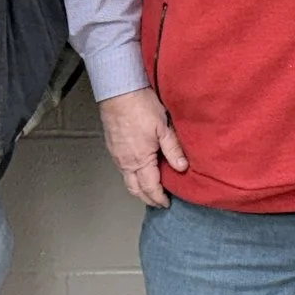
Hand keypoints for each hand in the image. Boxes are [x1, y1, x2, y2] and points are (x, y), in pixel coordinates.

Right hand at [97, 88, 186, 208]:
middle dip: (147, 198)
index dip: (159, 197)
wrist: (118, 91)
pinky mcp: (112, 147)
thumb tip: (182, 168)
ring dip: (138, 189)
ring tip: (149, 190)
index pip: (150, 187)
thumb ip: (173, 150)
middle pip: (135, 189)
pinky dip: (130, 177)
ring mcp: (117, 155)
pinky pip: (121, 170)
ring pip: (126, 181)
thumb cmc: (140, 106)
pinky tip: (138, 172)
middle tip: (158, 202)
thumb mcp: (163, 127)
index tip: (166, 203)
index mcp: (140, 159)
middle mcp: (126, 162)